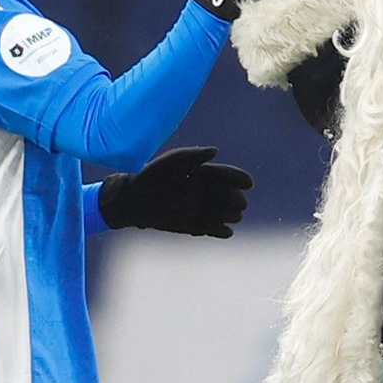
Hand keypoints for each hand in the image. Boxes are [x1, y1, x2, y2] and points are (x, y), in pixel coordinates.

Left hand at [98, 146, 252, 237]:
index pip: (228, 176)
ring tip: (232, 215)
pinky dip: (223, 232)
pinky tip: (226, 231)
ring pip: (227, 214)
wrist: (134, 200)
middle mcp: (206, 192)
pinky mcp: (194, 226)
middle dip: (238, 199)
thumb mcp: (173, 161)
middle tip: (237, 202)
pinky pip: (215, 230)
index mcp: (204, 174)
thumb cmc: (152, 176)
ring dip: (232, 215)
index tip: (249, 183)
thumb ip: (194, 155)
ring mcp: (201, 209)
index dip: (240, 178)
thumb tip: (216, 151)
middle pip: (231, 196)